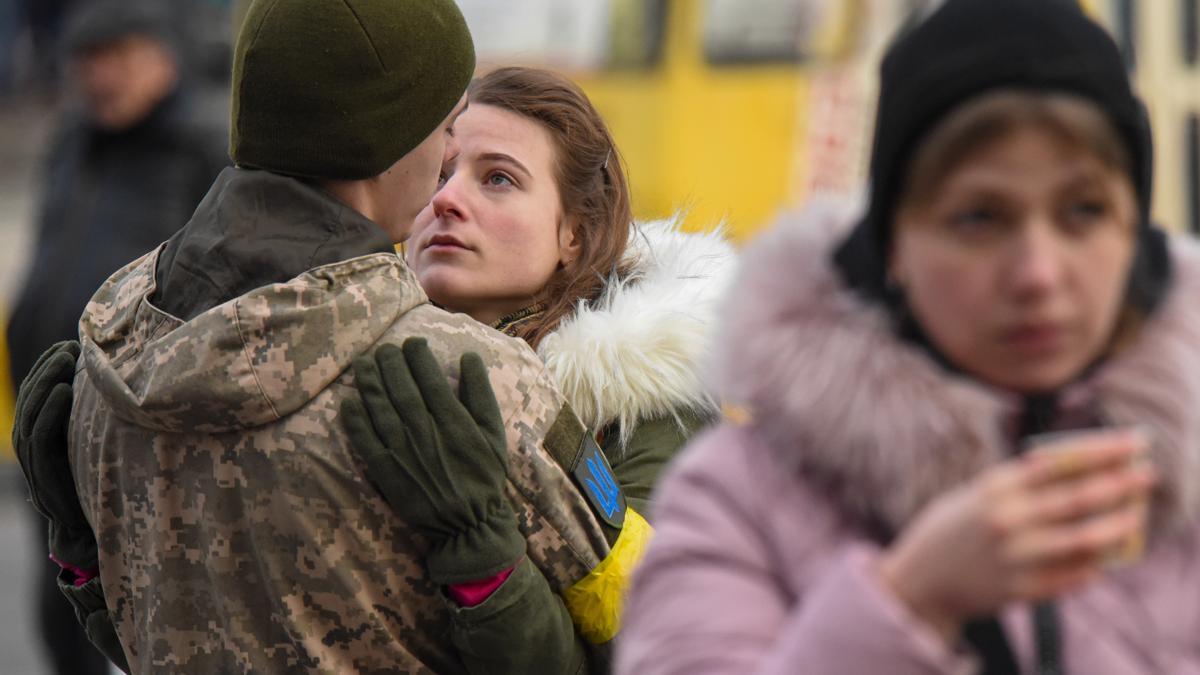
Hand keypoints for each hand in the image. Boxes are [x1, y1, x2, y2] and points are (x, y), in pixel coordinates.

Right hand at [12, 340, 97, 570]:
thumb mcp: (109, 446)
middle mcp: (36, 456)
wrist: (109, 537)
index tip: (70, 344)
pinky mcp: (46, 483)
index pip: (36, 398)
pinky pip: (38, 442)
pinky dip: (47, 414)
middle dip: (45, 370)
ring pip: (28, 419)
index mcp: (49, 444)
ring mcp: (38, 471)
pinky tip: (61, 391)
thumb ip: (104, 420)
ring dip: (43, 384)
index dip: (48, 369)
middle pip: (29, 404)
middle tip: (69, 346)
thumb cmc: (116, 486)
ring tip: (64, 359)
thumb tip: (127, 378)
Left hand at [342, 337, 523, 584]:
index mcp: (451, 420)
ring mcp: (401, 451)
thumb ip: (481, 394)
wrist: (468, 524)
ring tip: (362, 362)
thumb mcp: (494, 434)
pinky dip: (355, 419)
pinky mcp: (385, 471)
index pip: (428, 376)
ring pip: (379, 408)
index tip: (412, 342)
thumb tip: (469, 358)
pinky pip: (364, 440)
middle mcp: (423, 431)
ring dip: (368, 382)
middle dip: (390, 362)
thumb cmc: (485, 476)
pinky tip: (349, 401)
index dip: (417, 355)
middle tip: (384, 347)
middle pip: (400, 387)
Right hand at [878, 430, 1154, 639]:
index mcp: (994, 488)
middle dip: (1120, 483)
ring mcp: (1017, 557)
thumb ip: (1023, 484)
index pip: (1060, 463)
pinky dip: (1094, 562)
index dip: (1102, 451)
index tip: (1133, 441)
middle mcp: (1007, 520)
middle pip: (1079, 498)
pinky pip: (1073, 575)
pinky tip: (1103, 554)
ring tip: (1134, 517)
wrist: (922, 579)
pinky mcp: (1023, 590)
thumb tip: (1083, 473)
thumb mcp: (979, 494)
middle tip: (1147, 474)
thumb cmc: (955, 527)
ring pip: (1084, 539)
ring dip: (1117, 526)